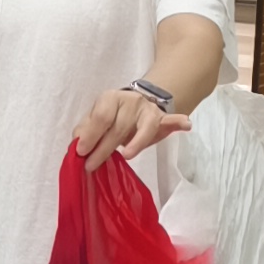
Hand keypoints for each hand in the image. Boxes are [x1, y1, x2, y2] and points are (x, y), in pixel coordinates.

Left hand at [71, 87, 187, 167]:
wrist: (138, 104)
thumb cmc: (113, 117)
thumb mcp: (97, 120)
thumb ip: (87, 130)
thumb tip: (78, 144)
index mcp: (109, 98)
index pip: (100, 117)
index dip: (90, 135)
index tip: (81, 152)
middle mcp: (129, 101)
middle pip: (118, 126)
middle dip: (104, 148)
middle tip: (92, 165)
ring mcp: (148, 109)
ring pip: (143, 127)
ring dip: (136, 143)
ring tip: (127, 155)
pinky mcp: (162, 118)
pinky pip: (171, 120)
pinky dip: (178, 122)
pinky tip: (185, 125)